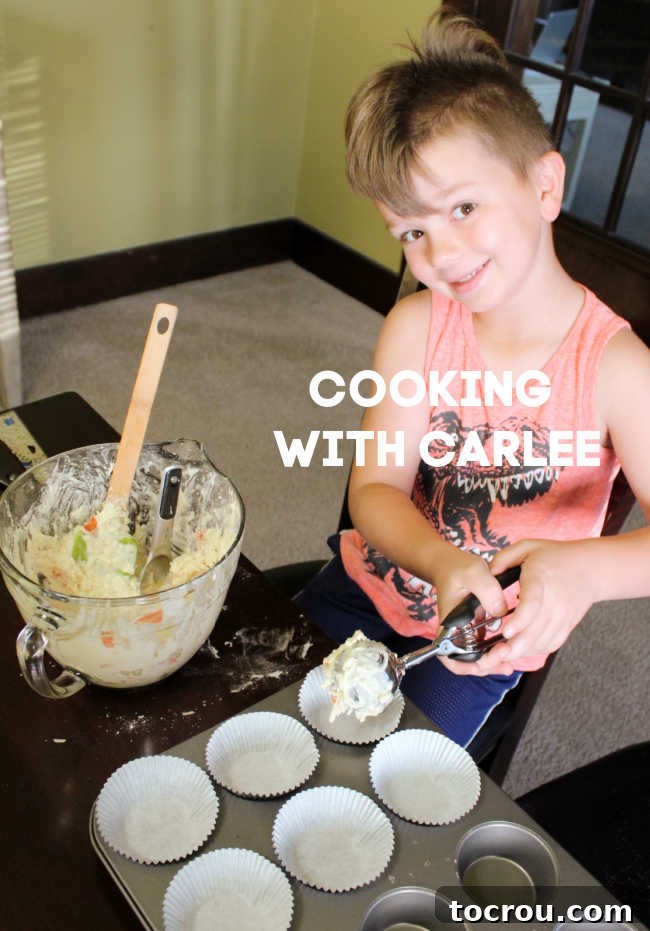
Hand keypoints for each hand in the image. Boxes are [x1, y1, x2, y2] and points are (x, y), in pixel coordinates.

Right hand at [432, 547, 515, 676]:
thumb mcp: (473, 573)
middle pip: (466, 661)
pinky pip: (483, 646)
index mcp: (450, 622)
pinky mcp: (475, 626)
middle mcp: (456, 631)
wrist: (450, 564)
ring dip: (492, 661)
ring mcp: (466, 630)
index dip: (463, 665)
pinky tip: (510, 648)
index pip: (448, 654)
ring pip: (477, 656)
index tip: (483, 662)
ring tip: (510, 661)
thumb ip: (488, 591)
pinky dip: (495, 651)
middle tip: (506, 657)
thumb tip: (501, 612)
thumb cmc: (456, 568)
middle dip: (486, 664)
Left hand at [474, 538, 596, 671]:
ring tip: (499, 657)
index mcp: (541, 579)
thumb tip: (488, 573)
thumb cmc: (557, 556)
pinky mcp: (567, 626)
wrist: (591, 568)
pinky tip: (519, 651)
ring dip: (520, 653)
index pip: (533, 604)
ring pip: (541, 642)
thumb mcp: (528, 547)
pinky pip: (550, 645)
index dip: (520, 621)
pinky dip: (534, 651)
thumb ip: (504, 558)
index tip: (505, 632)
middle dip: (513, 648)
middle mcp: (555, 601)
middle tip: (492, 656)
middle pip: (535, 631)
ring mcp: (563, 617)